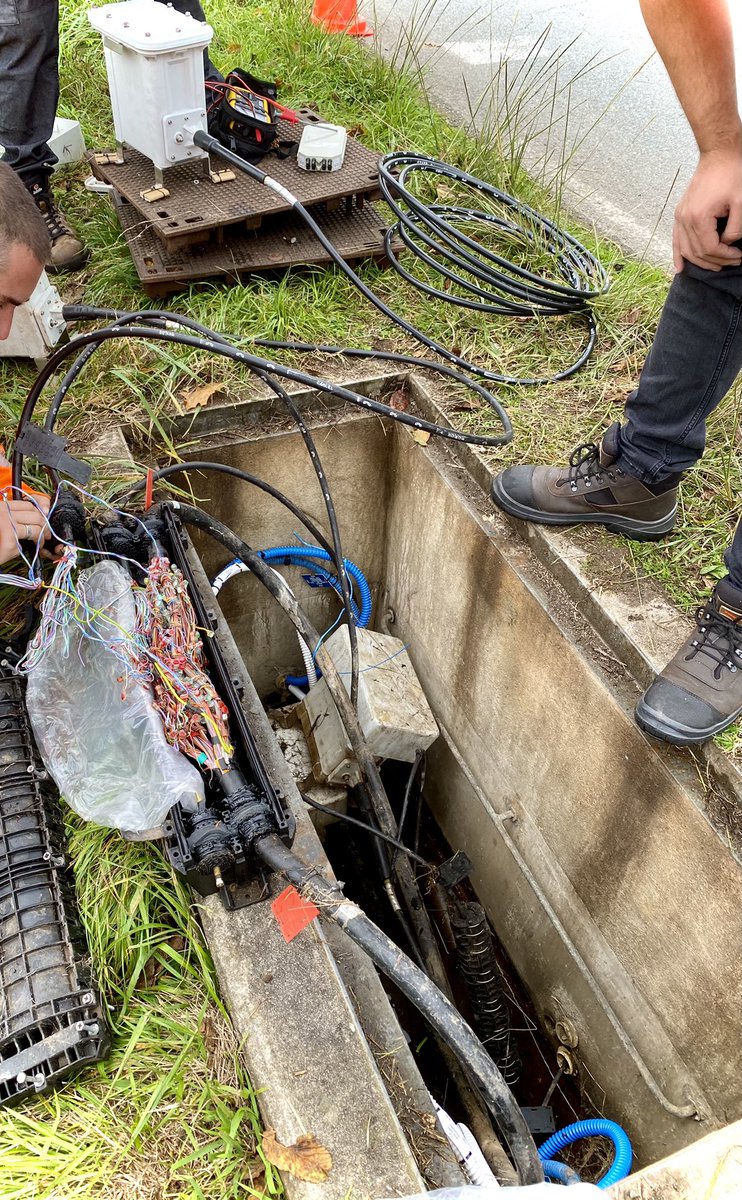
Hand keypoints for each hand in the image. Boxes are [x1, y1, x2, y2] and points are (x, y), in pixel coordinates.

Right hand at [0, 497, 49, 564]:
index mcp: (2, 506)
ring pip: (35, 529)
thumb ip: (15, 518)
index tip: (44, 521)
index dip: (41, 513)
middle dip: (44, 526)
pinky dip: (24, 550)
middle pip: (35, 515)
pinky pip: (24, 544)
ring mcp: (6, 525)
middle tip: (46, 535)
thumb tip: (40, 516)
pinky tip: (16, 552)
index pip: (29, 505)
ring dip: (40, 538)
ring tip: (38, 543)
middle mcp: (4, 512)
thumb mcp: (2, 522)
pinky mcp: (9, 541)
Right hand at [673, 147, 741, 271]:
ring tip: (715, 265)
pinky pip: (676, 239)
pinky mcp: (680, 213)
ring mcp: (680, 216)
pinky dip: (677, 254)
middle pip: (697, 252)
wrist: (719, 155)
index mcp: (699, 217)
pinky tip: (679, 267)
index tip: (739, 256)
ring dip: (699, 261)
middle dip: (715, 261)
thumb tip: (727, 243)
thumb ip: (735, 228)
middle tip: (732, 261)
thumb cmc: (731, 174)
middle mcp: (685, 219)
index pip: (709, 248)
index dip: (725, 256)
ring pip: (686, 249)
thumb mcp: (740, 202)